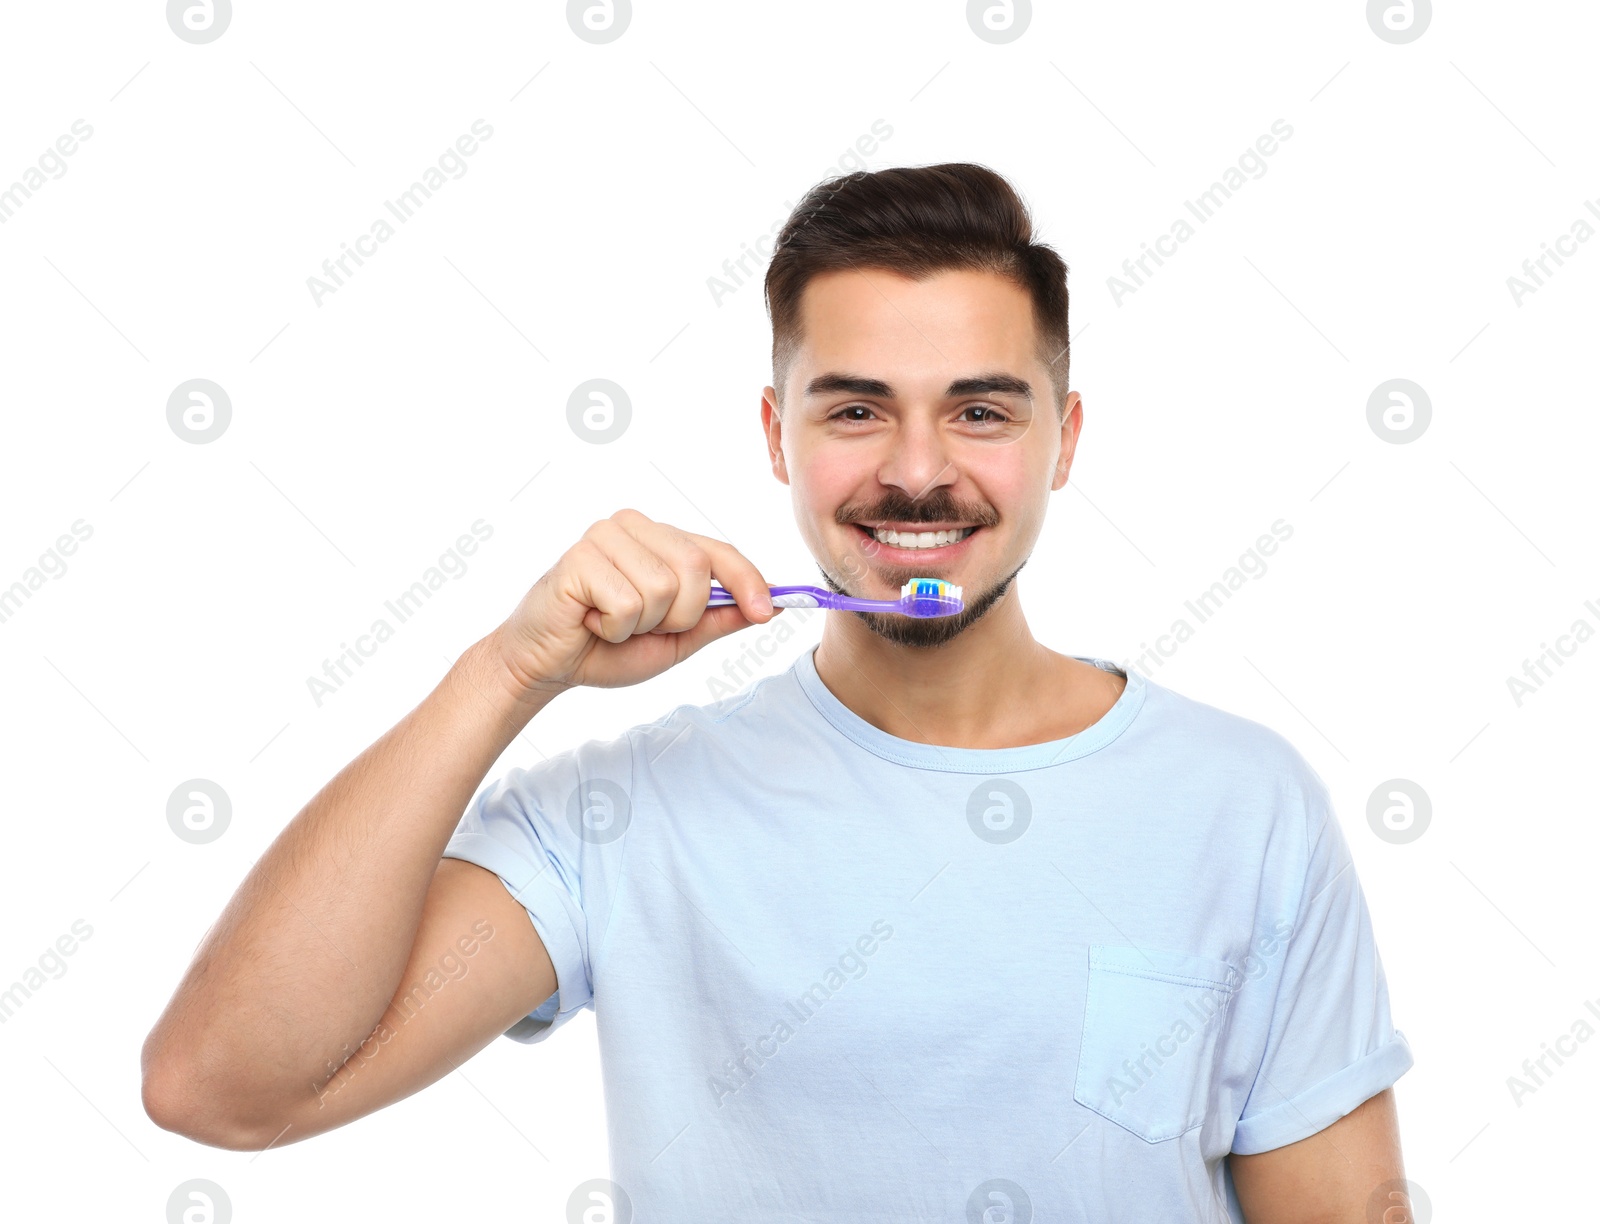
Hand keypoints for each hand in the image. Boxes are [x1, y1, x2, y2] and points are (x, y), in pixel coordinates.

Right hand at [493, 508, 781, 694]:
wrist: (547, 665)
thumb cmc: (608, 647)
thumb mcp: (676, 640)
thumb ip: (718, 620)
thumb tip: (771, 605)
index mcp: (660, 539)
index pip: (717, 550)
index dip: (747, 580)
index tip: (765, 612)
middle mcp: (635, 526)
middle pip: (696, 569)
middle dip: (680, 616)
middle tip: (643, 626)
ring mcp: (605, 536)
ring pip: (663, 588)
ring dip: (642, 625)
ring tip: (612, 623)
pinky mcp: (580, 557)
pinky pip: (627, 602)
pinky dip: (614, 628)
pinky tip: (592, 621)